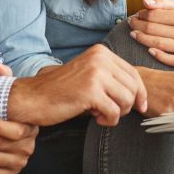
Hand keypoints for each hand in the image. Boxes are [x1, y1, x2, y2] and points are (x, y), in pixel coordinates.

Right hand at [7, 44, 147, 126]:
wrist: (33, 98)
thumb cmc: (62, 90)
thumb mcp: (89, 74)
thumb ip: (110, 77)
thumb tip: (139, 93)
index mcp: (101, 52)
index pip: (133, 73)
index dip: (140, 92)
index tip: (141, 106)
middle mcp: (100, 59)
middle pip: (133, 87)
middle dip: (128, 105)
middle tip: (111, 112)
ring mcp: (96, 74)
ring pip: (127, 100)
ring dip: (117, 113)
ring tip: (100, 113)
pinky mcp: (91, 91)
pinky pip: (114, 112)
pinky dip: (108, 120)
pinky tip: (95, 118)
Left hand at [128, 0, 173, 69]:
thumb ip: (164, 4)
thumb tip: (145, 2)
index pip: (157, 15)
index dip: (143, 14)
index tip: (136, 14)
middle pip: (155, 29)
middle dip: (138, 25)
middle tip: (130, 24)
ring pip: (159, 44)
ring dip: (142, 39)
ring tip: (133, 34)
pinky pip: (170, 60)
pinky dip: (158, 55)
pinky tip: (148, 50)